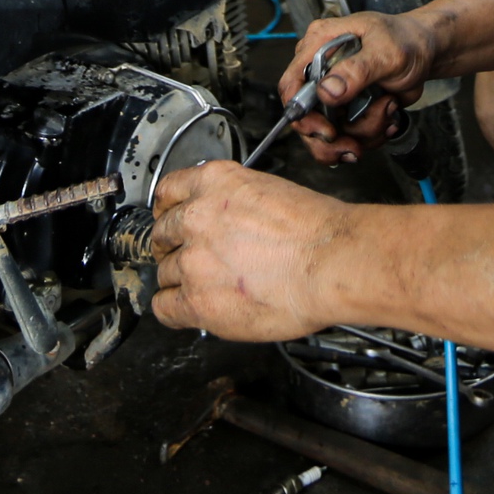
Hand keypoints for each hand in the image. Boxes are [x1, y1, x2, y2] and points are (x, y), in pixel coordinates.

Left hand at [149, 160, 355, 340]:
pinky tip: (187, 310)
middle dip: (174, 246)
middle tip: (191, 258)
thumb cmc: (318, 232)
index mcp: (215, 183)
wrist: (331, 262)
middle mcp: (196, 217)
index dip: (170, 211)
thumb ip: (236, 204)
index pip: (168, 192)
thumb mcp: (270, 192)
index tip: (172, 220)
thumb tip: (230, 221)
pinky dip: (173, 310)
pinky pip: (164, 307)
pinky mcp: (197, 299)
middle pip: (161, 234)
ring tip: (203, 288)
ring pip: (164, 272)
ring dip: (179, 281)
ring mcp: (192, 259)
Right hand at [276, 12, 439, 164]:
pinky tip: (388, 114)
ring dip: (364, 132)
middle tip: (355, 146)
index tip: (327, 132)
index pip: (291, 85)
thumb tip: (327, 91)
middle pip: (306, 119)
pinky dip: (372, 134)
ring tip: (388, 109)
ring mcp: (334, 93)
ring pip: (332, 133)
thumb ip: (356, 70)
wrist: (426, 52)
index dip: (301, 114)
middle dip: (334, 139)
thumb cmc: (406, 40)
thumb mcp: (386, 52)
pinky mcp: (348, 109)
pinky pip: (350, 136)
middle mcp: (321, 70)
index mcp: (319, 45)